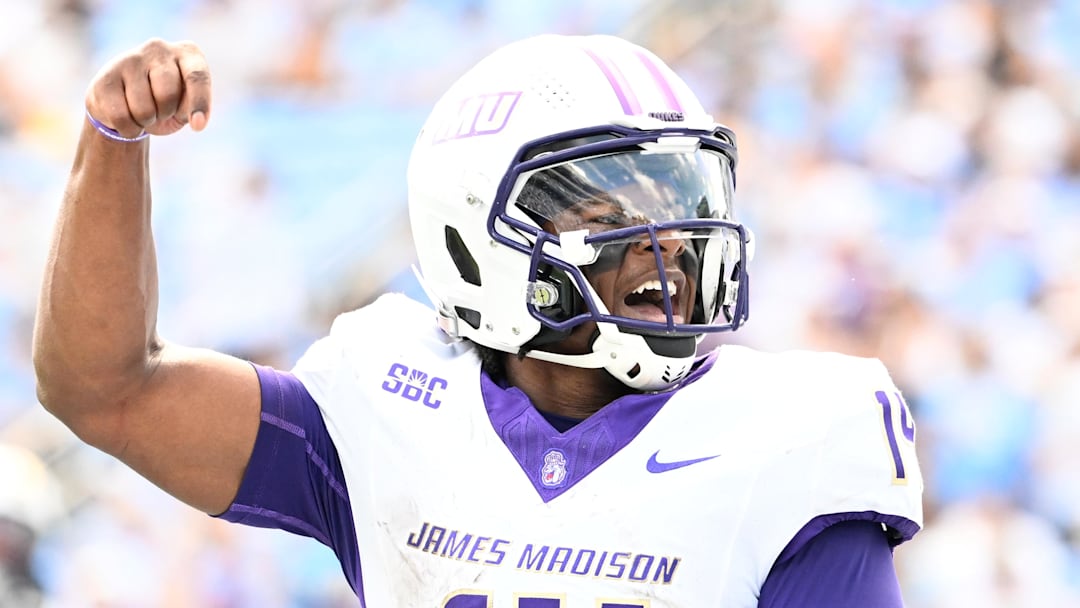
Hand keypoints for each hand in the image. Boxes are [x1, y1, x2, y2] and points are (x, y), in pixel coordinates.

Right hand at [85, 38, 211, 138]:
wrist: (127, 104)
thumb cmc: (167, 104)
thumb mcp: (186, 106)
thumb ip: (193, 108)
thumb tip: (198, 122)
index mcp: (187, 53)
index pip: (197, 76)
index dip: (199, 103)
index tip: (198, 126)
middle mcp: (158, 48)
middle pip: (168, 94)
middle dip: (166, 113)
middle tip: (161, 110)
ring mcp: (129, 59)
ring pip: (143, 109)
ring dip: (146, 122)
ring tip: (144, 111)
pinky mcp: (106, 77)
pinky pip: (121, 117)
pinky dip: (129, 129)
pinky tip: (127, 117)